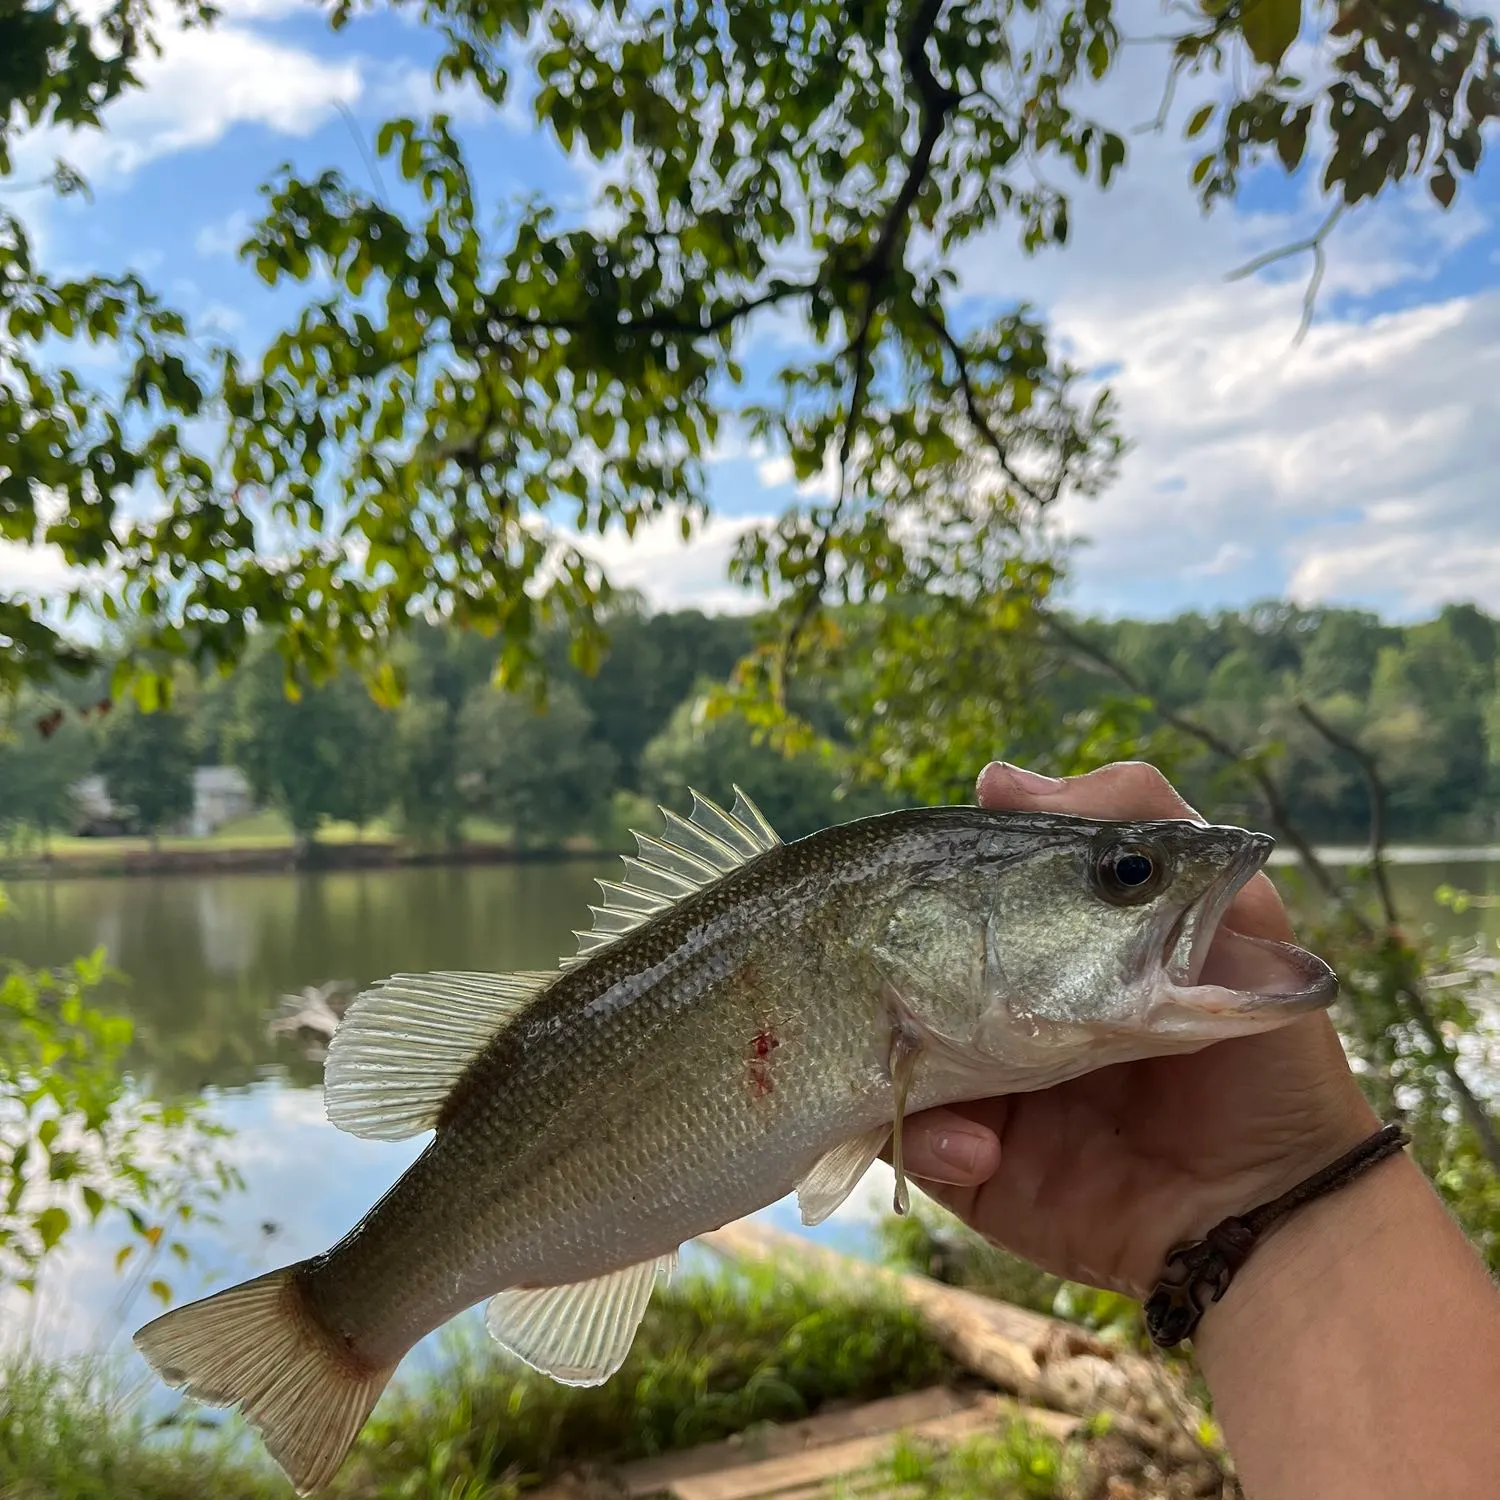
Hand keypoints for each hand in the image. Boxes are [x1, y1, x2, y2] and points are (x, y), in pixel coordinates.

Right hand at [897, 760, 1377, 1298]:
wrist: (1265, 1219)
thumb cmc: (1262, 1066)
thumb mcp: (1230, 913)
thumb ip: (1142, 820)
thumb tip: (996, 778)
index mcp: (1053, 944)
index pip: (958, 892)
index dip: (928, 884)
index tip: (919, 881)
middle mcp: (1003, 1005)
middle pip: (899, 966)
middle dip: (888, 973)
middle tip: (909, 983)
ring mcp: (977, 1082)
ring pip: (882, 1048)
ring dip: (901, 1061)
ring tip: (960, 1089)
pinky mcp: (965, 1156)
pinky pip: (904, 1134)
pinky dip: (933, 1137)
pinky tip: (985, 1150)